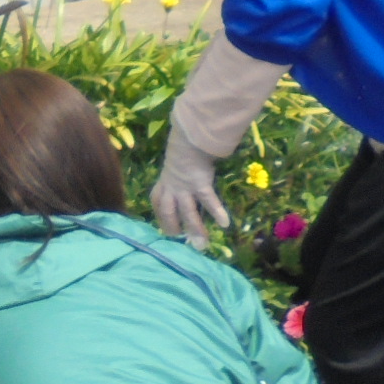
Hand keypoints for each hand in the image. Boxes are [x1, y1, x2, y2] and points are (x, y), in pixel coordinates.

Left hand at [150, 130, 229, 245]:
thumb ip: (177, 182)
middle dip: (174, 229)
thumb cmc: (183, 153)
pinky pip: (208, 199)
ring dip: (195, 229)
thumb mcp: (175, 169)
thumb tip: (184, 191)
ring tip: (202, 245)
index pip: (157, 205)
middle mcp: (171, 188)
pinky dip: (216, 211)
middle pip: (168, 212)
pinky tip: (225, 223)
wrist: (190, 138)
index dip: (161, 219)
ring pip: (187, 212)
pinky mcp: (199, 183)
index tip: (168, 230)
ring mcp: (184, 187)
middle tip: (183, 243)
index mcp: (162, 185)